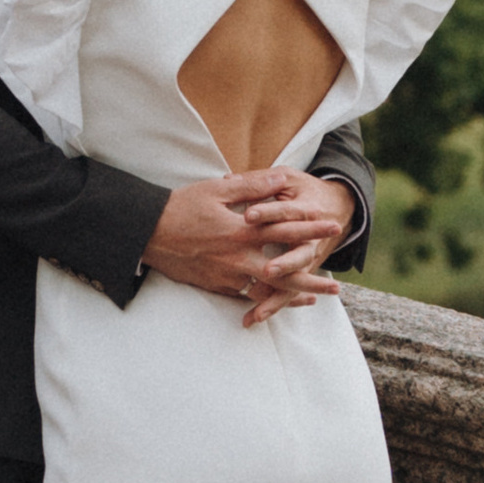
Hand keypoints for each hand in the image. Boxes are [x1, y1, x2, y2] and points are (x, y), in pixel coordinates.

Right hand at [140, 171, 353, 318]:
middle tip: (336, 285)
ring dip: (292, 294)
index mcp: (241, 230)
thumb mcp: (216, 190)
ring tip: (315, 297)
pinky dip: (265, 301)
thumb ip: (251, 187)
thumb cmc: (181, 207)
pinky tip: (279, 302)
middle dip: (312, 279)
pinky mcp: (214, 286)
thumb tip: (280, 180)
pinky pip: (244, 297)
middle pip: (282, 272)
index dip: (310, 228)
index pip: (284, 230)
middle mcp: (237, 257)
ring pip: (265, 290)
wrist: (147, 234)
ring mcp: (226, 276)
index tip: (332, 226)